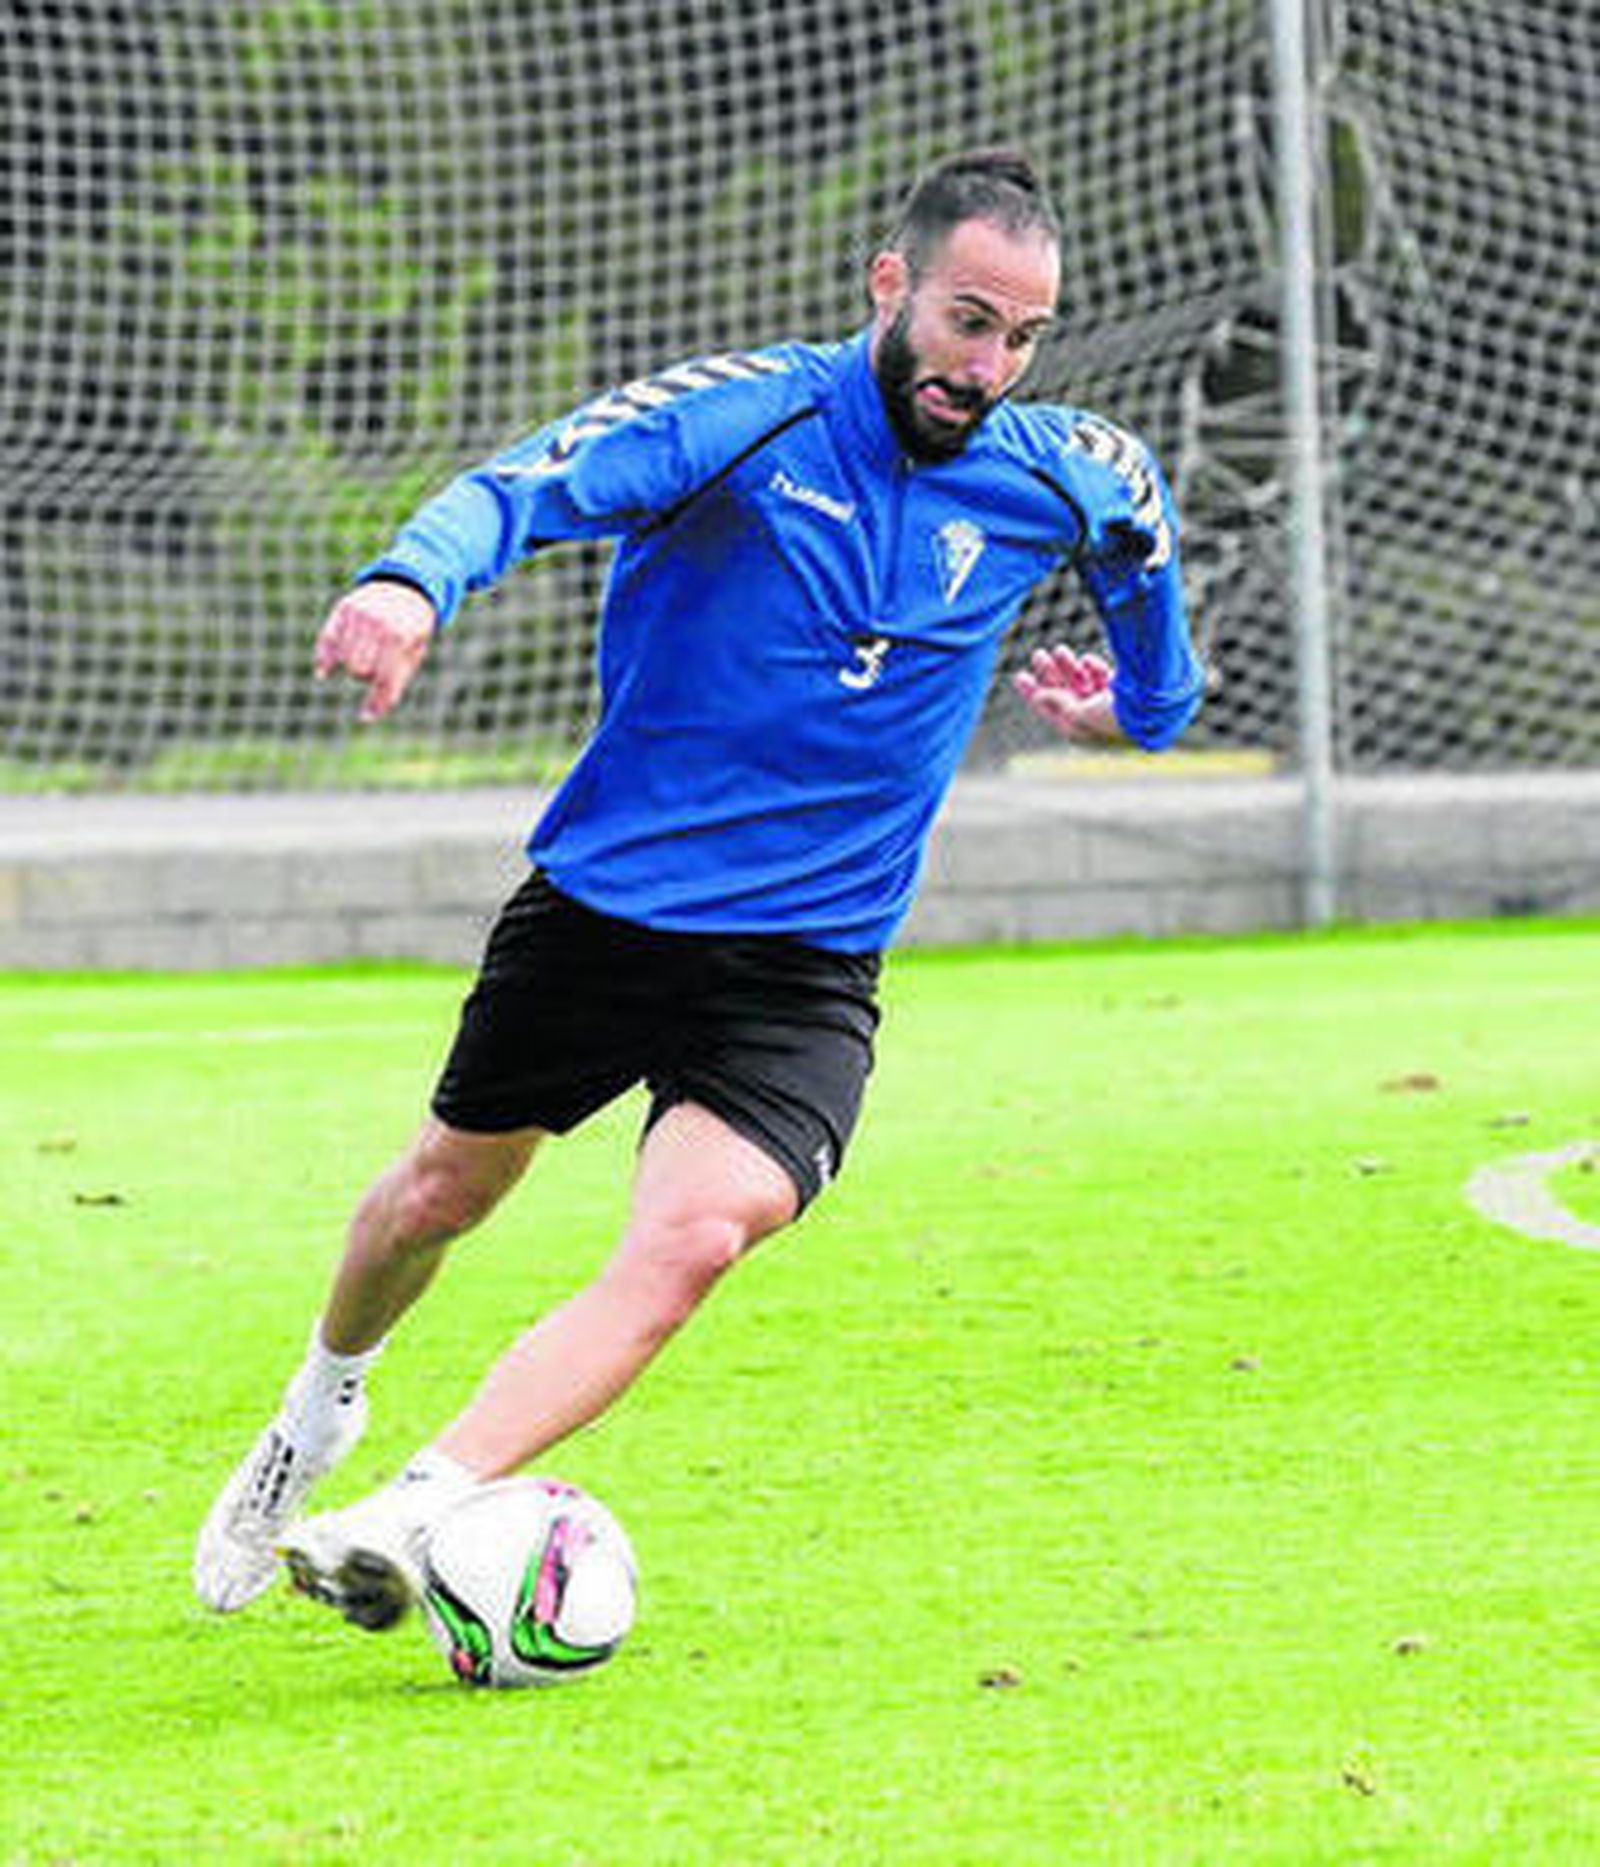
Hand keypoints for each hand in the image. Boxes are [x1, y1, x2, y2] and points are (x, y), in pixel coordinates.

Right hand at [313, 579, 437, 721]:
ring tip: (365, 656)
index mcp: (402, 639)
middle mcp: (379, 625)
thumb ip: (393, 686)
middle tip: (376, 667)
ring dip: (352, 665)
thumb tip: (366, 717)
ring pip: (344, 659)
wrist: (406, 589)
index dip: (377, 702)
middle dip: (366, 676)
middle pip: (359, 671)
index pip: (385, 679)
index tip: (366, 717)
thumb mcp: (412, 656)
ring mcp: (360, 615)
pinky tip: (323, 672)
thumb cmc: (411, 632)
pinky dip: (324, 658)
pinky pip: (327, 640)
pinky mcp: (344, 608)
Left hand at [1011, 644, 1125, 744]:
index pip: (1049, 709)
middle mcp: (1090, 718)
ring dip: (1068, 666)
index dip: (1033, 693)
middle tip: (1038, 654)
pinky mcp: (1121, 690)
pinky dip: (1092, 668)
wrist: (1152, 712)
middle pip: (1062, 693)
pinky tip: (1088, 660)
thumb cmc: (1114, 717)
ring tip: (1059, 650)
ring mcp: (1105, 703)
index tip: (1019, 675)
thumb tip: (1039, 696)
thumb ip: (1057, 702)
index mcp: (1078, 729)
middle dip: (1050, 673)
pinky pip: (1099, 677)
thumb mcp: (1078, 712)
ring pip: (1080, 681)